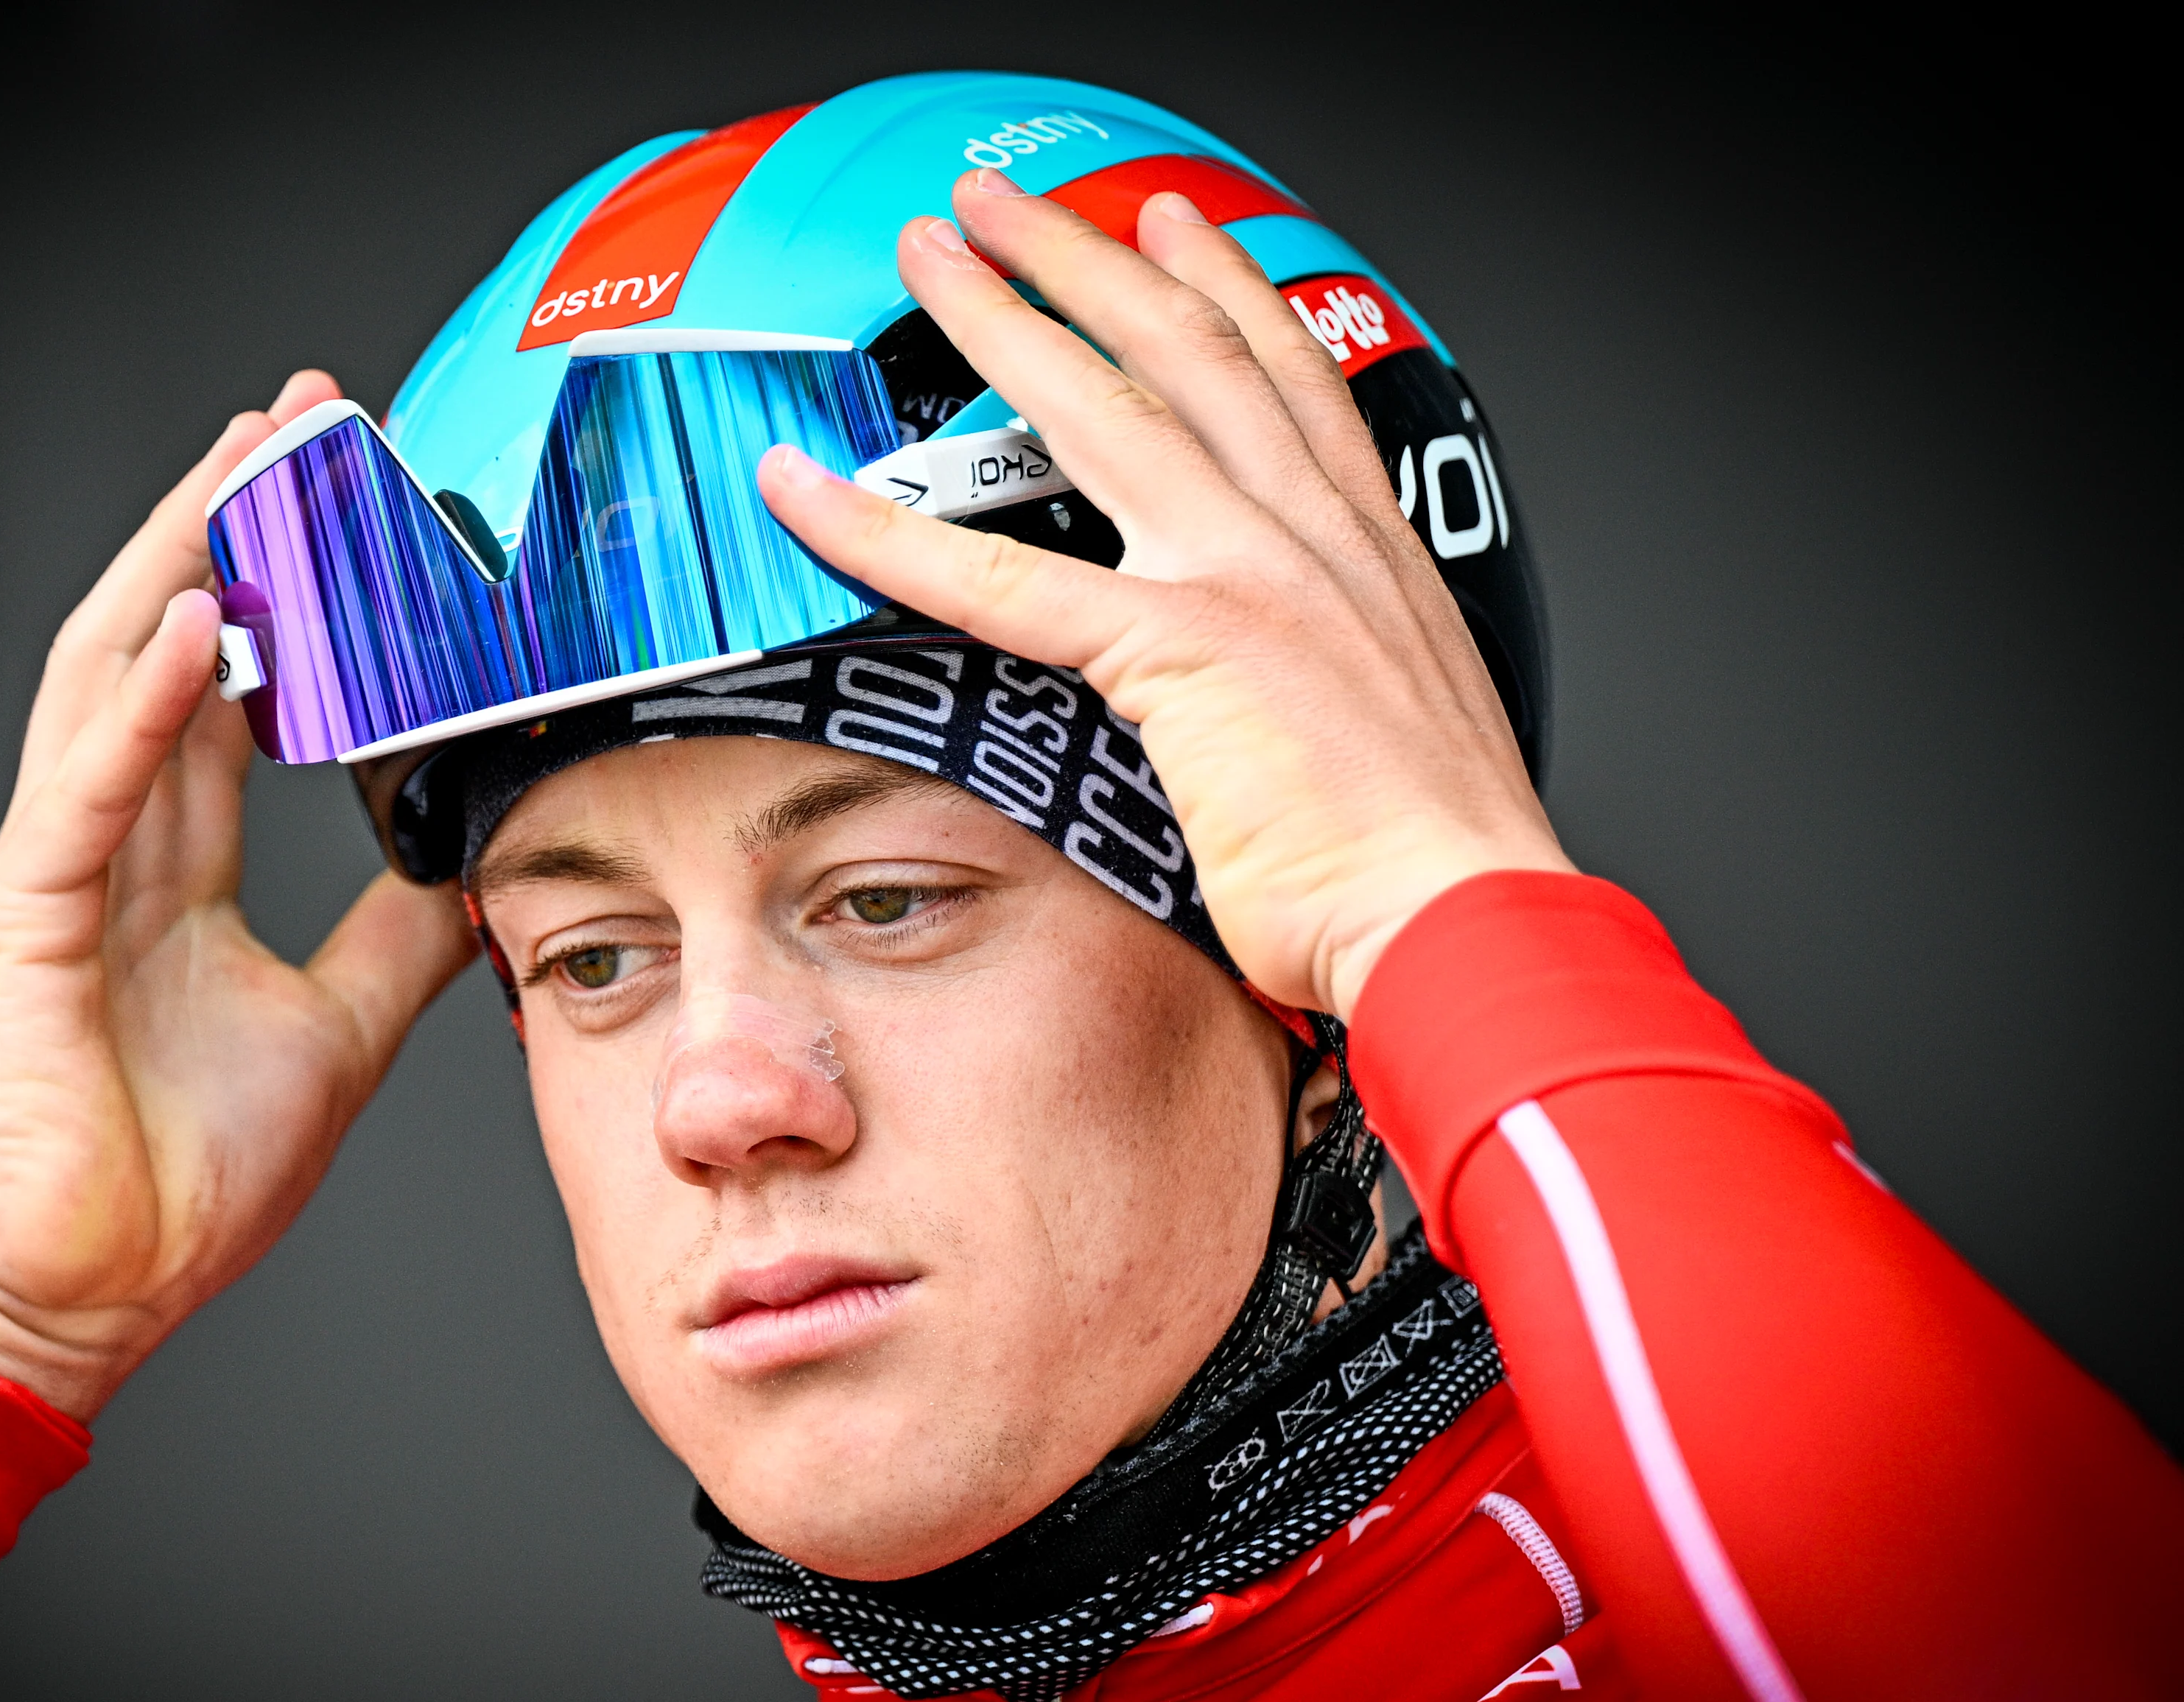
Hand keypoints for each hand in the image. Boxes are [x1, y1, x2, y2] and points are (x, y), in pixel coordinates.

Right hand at [0, 373, 478, 1421]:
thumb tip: (474, 874)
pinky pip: (85, 786)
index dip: (286, 598)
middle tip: (301, 420)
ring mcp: (52, 872)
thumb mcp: (334, 1038)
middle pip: (170, 647)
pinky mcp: (17, 921)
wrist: (72, 1301)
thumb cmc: (171, 1186)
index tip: (347, 507)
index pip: (229, 696)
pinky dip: (143, 701)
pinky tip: (205, 619)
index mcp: (166, 871)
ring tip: (248, 463)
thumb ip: (394, 945)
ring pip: (115, 678)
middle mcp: (105, 846)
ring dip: (185, 564)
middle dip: (232, 526)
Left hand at [760, 173, 1571, 1018]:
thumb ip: (1325, 681)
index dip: (1222, 286)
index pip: (1285, 380)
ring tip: (930, 255)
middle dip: (1081, 259)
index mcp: (1367, 552)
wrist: (1464, 918)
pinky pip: (999, 578)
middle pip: (1181, 351)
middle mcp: (1309, 534)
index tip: (1169, 230)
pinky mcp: (1176, 644)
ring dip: (1000, 315)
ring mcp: (1244, 574)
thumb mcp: (1390, 729)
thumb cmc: (1427, 860)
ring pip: (1095, 409)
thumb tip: (1279, 708)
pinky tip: (816, 493)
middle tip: (1004, 205)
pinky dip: (889, 533)